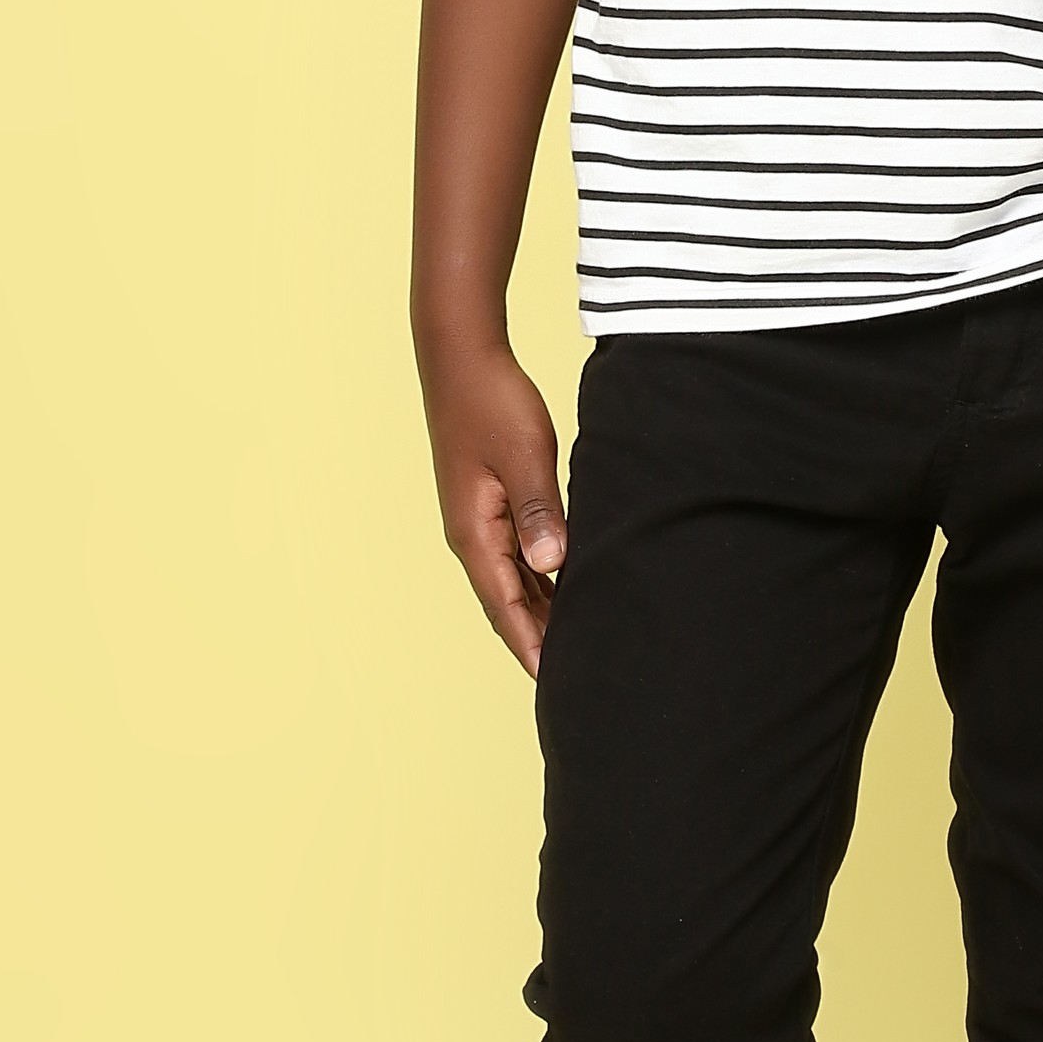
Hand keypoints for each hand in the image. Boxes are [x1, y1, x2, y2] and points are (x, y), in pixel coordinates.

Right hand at [419, 334, 568, 671]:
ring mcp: (479, 521)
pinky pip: (516, 556)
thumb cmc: (493, 403)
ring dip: (541, 611)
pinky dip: (539, 580)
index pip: (506, 607)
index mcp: (474, 533)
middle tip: (579, 674)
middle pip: (508, 604)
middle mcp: (471, 535)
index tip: (558, 682)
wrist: (463, 359)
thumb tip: (552, 566)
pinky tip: (566, 588)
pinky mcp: (490, 504)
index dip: (532, 646)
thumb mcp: (524, 456)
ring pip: (514, 582)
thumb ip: (539, 512)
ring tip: (579, 643)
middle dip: (538, 639)